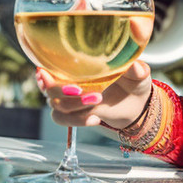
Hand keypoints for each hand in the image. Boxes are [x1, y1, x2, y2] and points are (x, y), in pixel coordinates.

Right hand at [37, 61, 152, 129]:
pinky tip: (95, 119)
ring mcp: (71, 97)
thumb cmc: (133, 80)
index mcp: (80, 62)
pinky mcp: (76, 112)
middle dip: (60, 90)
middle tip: (80, 90)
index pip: (51, 63)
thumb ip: (136, 68)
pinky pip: (63, 119)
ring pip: (55, 105)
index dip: (43, 68)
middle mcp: (70, 78)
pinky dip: (77, 120)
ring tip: (96, 101)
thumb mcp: (138, 72)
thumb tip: (136, 66)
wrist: (136, 103)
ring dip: (72, 106)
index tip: (44, 72)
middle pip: (48, 86)